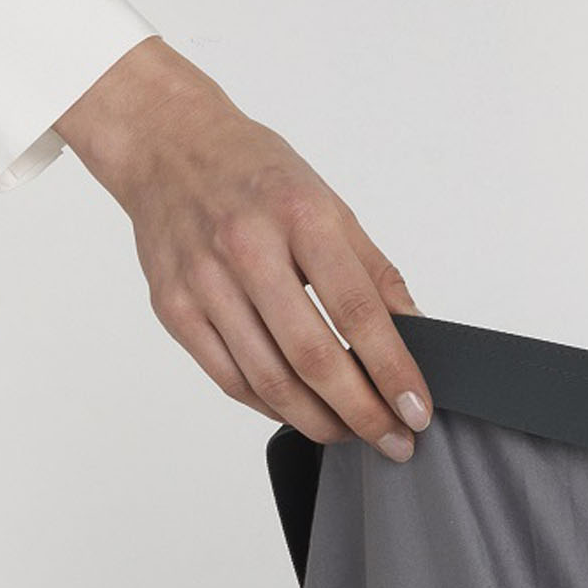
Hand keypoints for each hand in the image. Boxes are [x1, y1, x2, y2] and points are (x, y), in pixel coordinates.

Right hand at [53, 36, 432, 460]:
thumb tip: (417, 335)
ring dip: (320, 421)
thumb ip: (375, 274)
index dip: (393, 371)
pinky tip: (303, 413)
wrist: (169, 146)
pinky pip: (231, 379)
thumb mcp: (332, 206)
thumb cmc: (259, 176)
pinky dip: (273, 407)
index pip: (359, 312)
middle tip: (394, 441)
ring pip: (269, 381)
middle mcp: (248, 249)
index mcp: (300, 217)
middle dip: (363, 413)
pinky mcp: (173, 308)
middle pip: (313, 358)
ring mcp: (203, 282)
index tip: (418, 411)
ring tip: (354, 434)